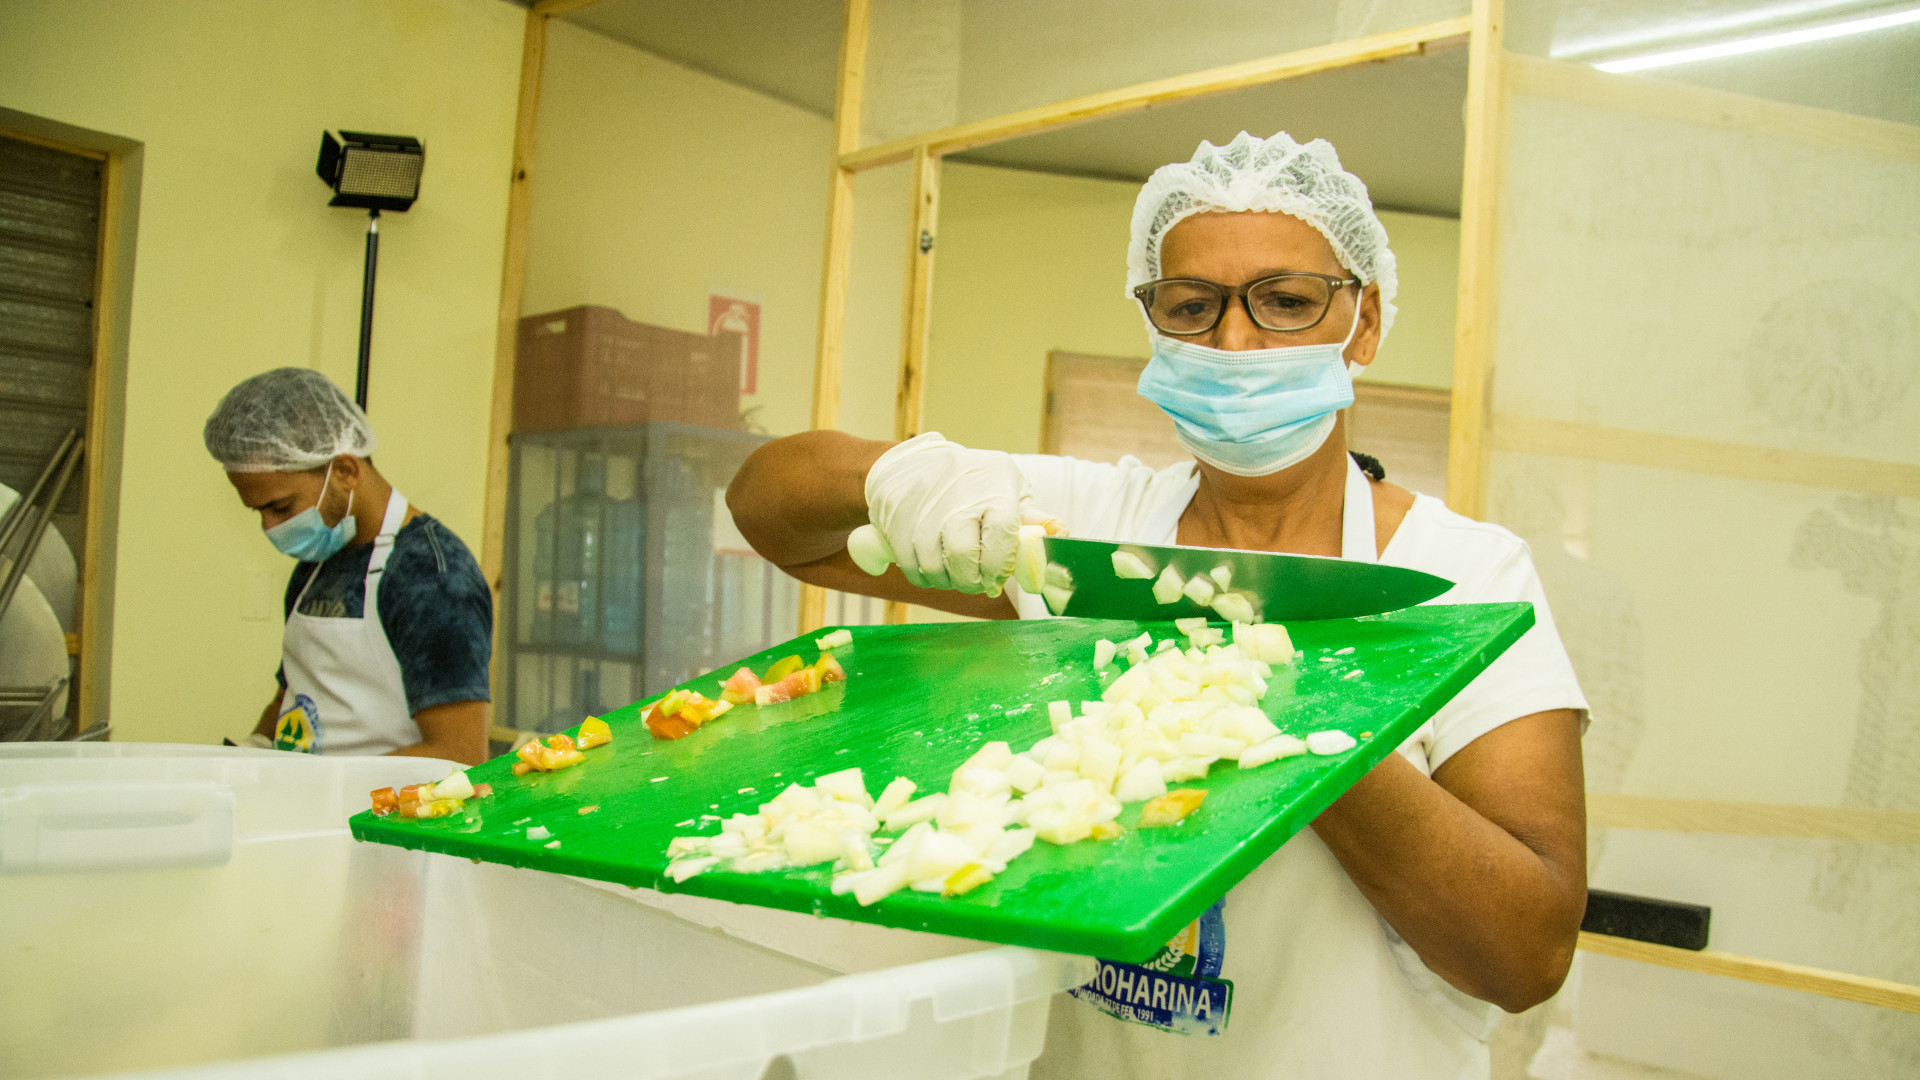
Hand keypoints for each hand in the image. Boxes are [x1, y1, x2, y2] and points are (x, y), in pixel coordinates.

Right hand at [860, 433, 1056, 594]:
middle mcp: (955, 497)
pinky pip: (913, 570)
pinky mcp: (895, 525)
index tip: (998, 575)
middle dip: (973, 581)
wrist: (907, 464)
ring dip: (949, 582)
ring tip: (956, 573)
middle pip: (963, 557)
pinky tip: (935, 568)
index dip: (1000, 566)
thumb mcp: (1006, 486)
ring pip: (935, 569)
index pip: (1001, 536)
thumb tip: (1061, 535)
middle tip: (978, 581)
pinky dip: (926, 579)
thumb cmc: (971, 481)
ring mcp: (921, 511)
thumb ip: (1032, 517)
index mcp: (992, 488)